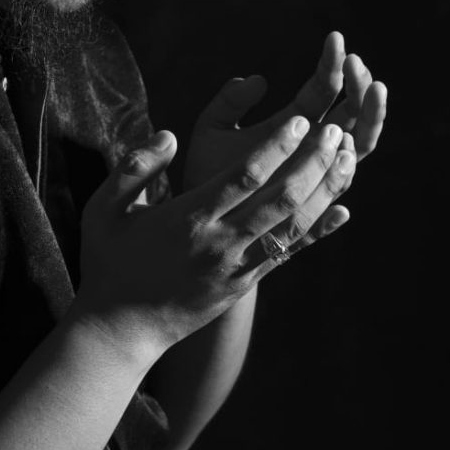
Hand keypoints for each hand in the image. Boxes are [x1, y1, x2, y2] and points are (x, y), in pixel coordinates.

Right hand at [73, 118, 353, 357]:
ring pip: (292, 224)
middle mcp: (220, 243)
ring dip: (323, 190)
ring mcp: (237, 267)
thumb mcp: (104, 209)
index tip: (301, 119)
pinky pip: (289, 253)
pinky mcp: (245, 283)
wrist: (120, 330)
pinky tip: (342, 211)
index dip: (277, 147)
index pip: (244, 176)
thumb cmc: (109, 260)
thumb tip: (168, 135)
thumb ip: (135, 167)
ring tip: (345, 158)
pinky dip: (319, 232)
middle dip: (312, 162)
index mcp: (188, 219)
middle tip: (335, 130)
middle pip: (279, 198)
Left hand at [184, 31, 386, 192]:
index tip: (335, 39)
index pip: (323, 88)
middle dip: (358, 84)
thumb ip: (229, 102)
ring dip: (370, 114)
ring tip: (373, 87)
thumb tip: (258, 79)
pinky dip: (353, 159)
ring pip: (360, 142)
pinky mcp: (316, 198)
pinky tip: (350, 140)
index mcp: (293, 122)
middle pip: (352, 112)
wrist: (202, 219)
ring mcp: (318, 172)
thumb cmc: (206, 172)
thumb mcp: (211, 128)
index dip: (332, 64)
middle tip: (355, 62)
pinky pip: (343, 180)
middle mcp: (313, 146)